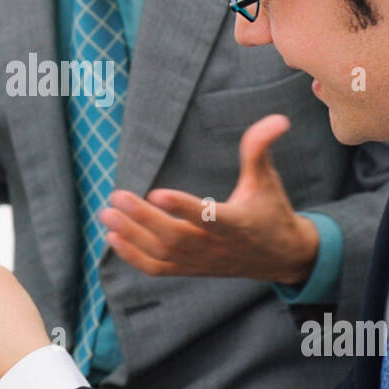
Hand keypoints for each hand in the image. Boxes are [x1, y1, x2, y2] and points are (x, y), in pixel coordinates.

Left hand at [101, 114, 319, 284]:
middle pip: (175, 237)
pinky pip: (159, 268)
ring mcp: (202, 261)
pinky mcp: (192, 269)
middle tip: (117, 196)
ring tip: (107, 213)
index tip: (156, 194)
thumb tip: (278, 119)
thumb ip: (260, 149)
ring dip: (132, 236)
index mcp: (236, 224)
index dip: (183, 207)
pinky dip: (134, 256)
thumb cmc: (271, 211)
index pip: (208, 218)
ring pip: (162, 253)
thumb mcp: (267, 180)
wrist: (281, 257)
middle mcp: (216, 246)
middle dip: (143, 219)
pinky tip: (113, 237)